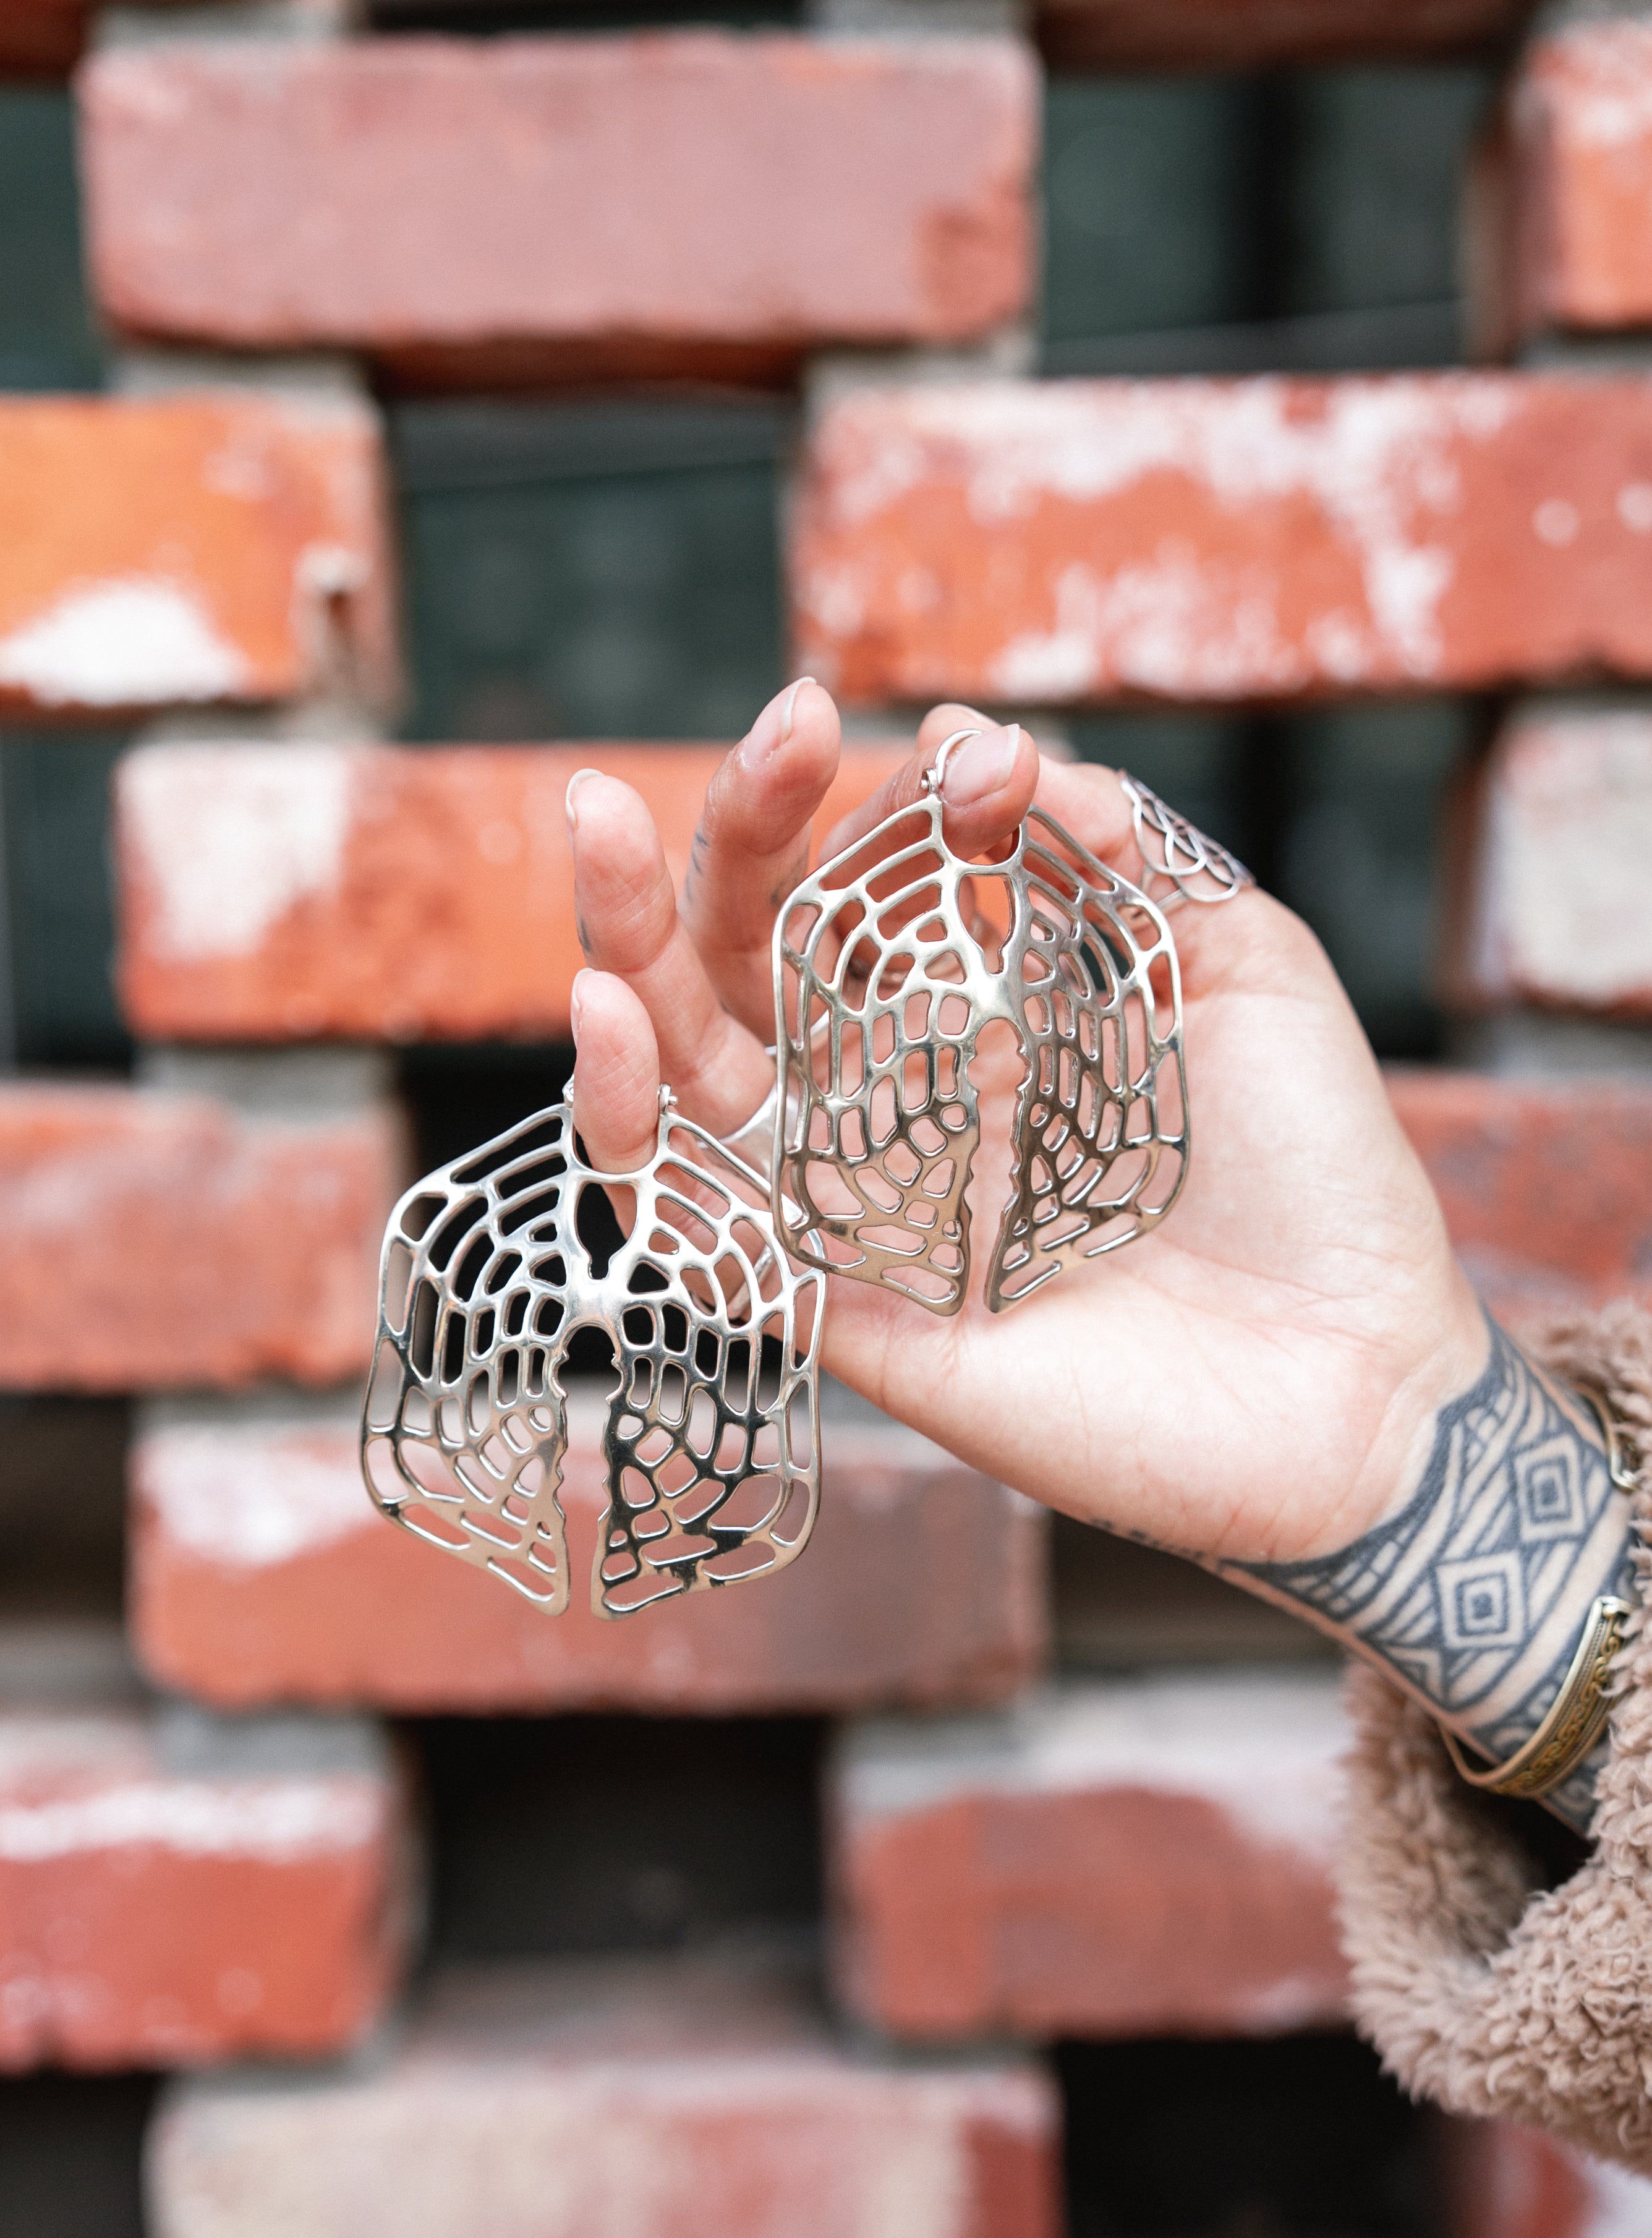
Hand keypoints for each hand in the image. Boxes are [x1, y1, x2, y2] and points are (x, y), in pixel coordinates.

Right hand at [563, 683, 1486, 1566]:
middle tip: (769, 733)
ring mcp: (866, 1206)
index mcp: (985, 1017)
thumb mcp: (1241, 965)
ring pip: (689, 1077)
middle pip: (753, 958)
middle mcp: (904, 1101)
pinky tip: (611, 1025)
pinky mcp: (850, 1312)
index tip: (962, 759)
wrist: (1367, 1379)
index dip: (879, 805)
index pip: (869, 889)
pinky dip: (630, 1132)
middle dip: (730, 835)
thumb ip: (1120, 850)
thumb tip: (978, 739)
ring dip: (624, 950)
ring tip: (598, 830)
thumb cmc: (1316, 1177)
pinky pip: (696, 1231)